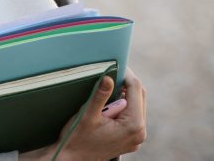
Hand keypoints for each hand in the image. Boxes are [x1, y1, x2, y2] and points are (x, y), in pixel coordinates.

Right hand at [20, 68, 146, 160]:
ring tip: (109, 85)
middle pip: (140, 96)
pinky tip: (110, 101)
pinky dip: (124, 105)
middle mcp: (139, 133)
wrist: (72, 159)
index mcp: (133, 125)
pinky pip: (133, 115)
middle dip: (127, 83)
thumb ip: (100, 95)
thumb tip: (108, 77)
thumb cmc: (77, 138)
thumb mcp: (87, 115)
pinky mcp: (131, 138)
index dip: (127, 74)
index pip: (136, 90)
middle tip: (113, 70)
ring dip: (125, 93)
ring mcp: (136, 137)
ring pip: (137, 105)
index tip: (118, 62)